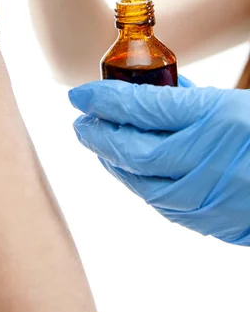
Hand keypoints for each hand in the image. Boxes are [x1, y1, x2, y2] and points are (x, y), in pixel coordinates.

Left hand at [69, 78, 249, 244]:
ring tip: (95, 142)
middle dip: (98, 134)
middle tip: (79, 120)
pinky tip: (124, 169)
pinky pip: (159, 203)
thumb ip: (189, 97)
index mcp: (216, 118)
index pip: (142, 108)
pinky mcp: (209, 221)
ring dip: (111, 160)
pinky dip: (135, 183)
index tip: (78, 94)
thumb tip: (147, 89)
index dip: (104, 100)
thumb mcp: (233, 102)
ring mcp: (208, 196)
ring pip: (140, 182)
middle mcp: (207, 158)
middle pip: (133, 149)